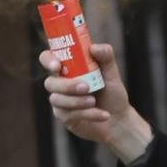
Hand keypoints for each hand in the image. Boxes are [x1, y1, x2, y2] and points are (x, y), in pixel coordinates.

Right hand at [42, 43, 153, 164]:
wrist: (119, 119)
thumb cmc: (112, 92)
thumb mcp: (112, 72)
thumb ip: (106, 56)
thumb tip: (93, 48)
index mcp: (68, 69)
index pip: (47, 59)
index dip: (48, 60)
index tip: (57, 65)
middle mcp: (60, 84)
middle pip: (49, 83)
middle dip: (67, 85)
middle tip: (86, 87)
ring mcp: (60, 102)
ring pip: (56, 100)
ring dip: (77, 101)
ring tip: (94, 102)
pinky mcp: (65, 118)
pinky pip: (68, 115)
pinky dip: (88, 114)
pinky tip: (103, 115)